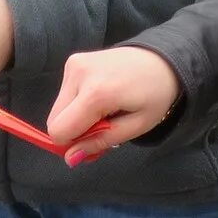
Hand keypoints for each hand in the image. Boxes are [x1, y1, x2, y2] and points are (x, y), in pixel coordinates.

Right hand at [49, 48, 183, 164]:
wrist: (162, 60)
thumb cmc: (155, 95)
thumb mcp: (137, 126)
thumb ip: (100, 142)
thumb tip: (69, 158)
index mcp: (96, 92)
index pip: (59, 130)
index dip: (72, 143)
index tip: (93, 140)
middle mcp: (79, 74)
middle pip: (54, 120)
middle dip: (75, 130)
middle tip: (103, 125)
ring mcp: (74, 63)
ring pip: (58, 108)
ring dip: (77, 115)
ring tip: (105, 108)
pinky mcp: (73, 60)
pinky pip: (65, 93)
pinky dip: (78, 101)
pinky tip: (101, 95)